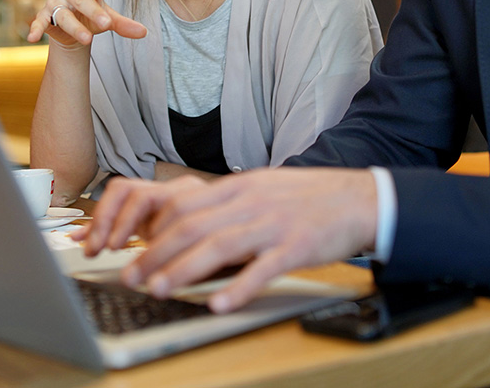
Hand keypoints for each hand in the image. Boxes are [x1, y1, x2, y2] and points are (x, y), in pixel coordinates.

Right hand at [27, 0, 146, 47]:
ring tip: (87, 39)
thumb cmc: (92, 14)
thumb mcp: (108, 18)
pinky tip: (33, 37)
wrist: (72, 25)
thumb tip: (144, 32)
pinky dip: (36, 28)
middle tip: (106, 24)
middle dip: (93, 11)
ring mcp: (55, 3)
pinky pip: (39, 21)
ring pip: (63, 14)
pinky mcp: (44, 16)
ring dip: (74, 26)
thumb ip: (124, 24)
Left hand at [75, 168, 377, 311]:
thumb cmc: (307, 196)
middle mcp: (251, 202)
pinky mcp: (297, 247)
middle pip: (193, 226)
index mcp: (239, 187)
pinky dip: (238, 286)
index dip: (155, 230)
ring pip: (219, 245)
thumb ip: (229, 201)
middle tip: (132, 276)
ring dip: (184, 269)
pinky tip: (218, 303)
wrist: (357, 198)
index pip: (185, 205)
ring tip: (159, 290)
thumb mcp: (263, 187)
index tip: (135, 251)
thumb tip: (192, 220)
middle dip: (157, 253)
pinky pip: (263, 268)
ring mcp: (274, 224)